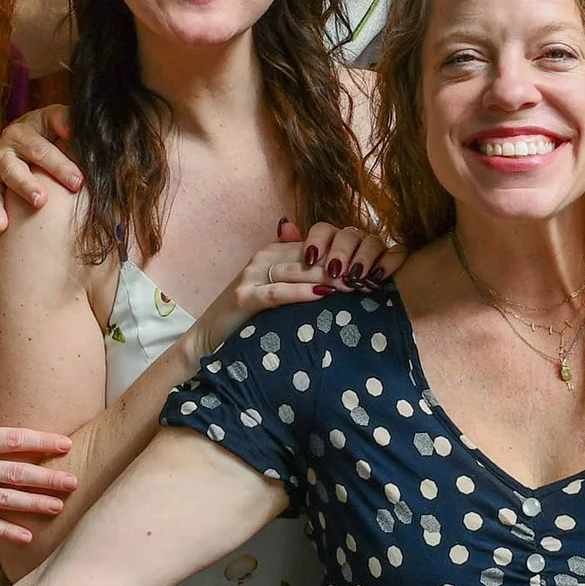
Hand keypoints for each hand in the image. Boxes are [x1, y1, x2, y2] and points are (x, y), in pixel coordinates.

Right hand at [0, 105, 81, 244]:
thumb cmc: (48, 129)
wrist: (23, 134)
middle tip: (41, 202)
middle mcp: (1, 151)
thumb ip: (67, 121)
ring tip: (2, 226)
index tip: (78, 182)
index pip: (41, 150)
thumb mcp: (57, 118)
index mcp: (21, 132)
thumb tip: (75, 129)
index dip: (59, 165)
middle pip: (14, 171)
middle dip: (27, 186)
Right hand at [0, 359, 78, 544]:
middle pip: (14, 473)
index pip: (12, 440)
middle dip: (47, 478)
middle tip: (74, 481)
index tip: (66, 445)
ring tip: (59, 507)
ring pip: (3, 500)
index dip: (41, 442)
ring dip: (33, 505)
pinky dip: (5, 531)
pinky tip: (27, 536)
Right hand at [192, 220, 404, 352]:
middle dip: (344, 266)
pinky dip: (300, 292)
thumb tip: (344, 269)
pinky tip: (323, 296)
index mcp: (275, 251)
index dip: (348, 255)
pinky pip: (276, 292)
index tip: (375, 268)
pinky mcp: (243, 297)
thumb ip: (306, 275)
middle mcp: (263, 257)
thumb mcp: (281, 291)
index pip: (318, 246)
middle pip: (312, 256)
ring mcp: (251, 275)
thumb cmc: (251, 317)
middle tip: (373, 278)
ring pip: (298, 270)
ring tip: (357, 286)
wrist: (209, 339)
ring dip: (329, 277)